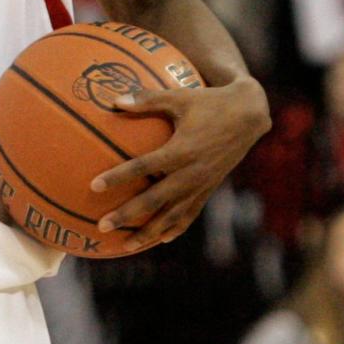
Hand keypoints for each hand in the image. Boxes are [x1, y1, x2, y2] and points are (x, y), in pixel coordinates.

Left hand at [89, 76, 268, 251]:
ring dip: (147, 233)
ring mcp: (202, 185)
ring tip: (125, 246)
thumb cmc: (209, 101)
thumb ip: (147, 99)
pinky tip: (161, 239)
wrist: (249, 115)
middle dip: (128, 215)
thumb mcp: (179, 97)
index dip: (119, 177)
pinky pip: (190, 214)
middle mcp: (192, 173)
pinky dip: (175, 228)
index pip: (144, 167)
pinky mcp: (209, 189)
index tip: (94, 186)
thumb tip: (114, 100)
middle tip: (102, 226)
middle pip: (154, 200)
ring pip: (171, 216)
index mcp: (182, 150)